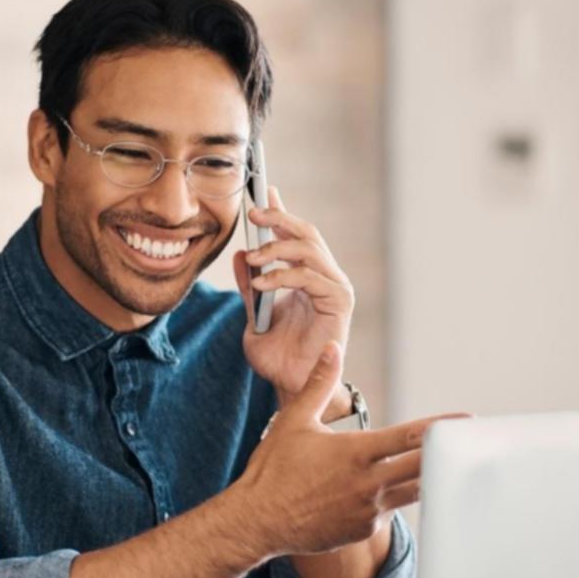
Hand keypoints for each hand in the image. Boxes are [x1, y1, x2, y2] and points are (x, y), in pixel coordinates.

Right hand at [226, 342, 468, 556]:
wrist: (258, 521)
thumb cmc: (273, 469)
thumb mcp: (294, 421)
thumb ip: (318, 384)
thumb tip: (332, 349)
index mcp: (356, 452)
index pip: (411, 436)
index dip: (442, 427)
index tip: (467, 421)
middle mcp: (368, 483)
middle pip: (424, 468)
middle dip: (449, 455)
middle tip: (473, 446)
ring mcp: (369, 510)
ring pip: (415, 492)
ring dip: (432, 479)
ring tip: (452, 468)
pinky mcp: (364, 530)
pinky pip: (391, 511)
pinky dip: (397, 499)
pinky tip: (397, 491)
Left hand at [232, 186, 352, 401]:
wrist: (291, 387)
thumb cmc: (277, 357)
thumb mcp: (253, 316)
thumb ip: (249, 287)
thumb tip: (239, 255)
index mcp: (306, 277)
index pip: (294, 235)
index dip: (281, 212)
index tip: (262, 190)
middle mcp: (324, 277)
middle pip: (306, 233)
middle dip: (279, 218)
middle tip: (253, 213)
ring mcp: (334, 287)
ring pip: (310, 248)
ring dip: (277, 247)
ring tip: (253, 258)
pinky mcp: (339, 302)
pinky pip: (310, 277)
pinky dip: (283, 275)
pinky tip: (262, 282)